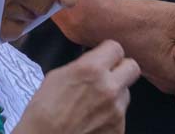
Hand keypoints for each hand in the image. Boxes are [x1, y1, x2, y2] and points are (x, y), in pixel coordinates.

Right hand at [14, 41, 138, 133]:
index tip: (104, 58)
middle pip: (132, 67)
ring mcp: (116, 109)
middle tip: (109, 76)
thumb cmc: (42, 113)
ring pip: (126, 93)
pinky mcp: (118, 127)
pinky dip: (110, 116)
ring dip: (114, 95)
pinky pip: (120, 115)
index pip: (116, 48)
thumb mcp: (56, 77)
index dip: (108, 53)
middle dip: (121, 70)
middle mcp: (109, 87)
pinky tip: (93, 120)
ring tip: (94, 105)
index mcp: (91, 69)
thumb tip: (94, 60)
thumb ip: (82, 65)